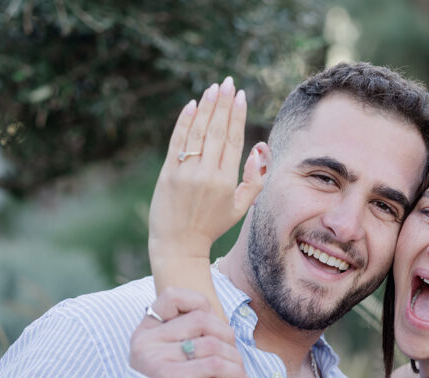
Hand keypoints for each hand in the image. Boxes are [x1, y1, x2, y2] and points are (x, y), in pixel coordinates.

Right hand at [130, 287, 250, 377]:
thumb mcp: (164, 357)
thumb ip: (179, 335)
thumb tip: (214, 312)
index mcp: (145, 330)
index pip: (171, 296)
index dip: (198, 302)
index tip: (212, 320)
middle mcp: (146, 340)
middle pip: (201, 320)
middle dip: (227, 334)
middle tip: (234, 352)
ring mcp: (155, 358)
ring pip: (212, 343)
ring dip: (235, 357)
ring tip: (240, 370)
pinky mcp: (168, 377)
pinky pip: (213, 365)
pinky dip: (234, 372)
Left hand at [148, 76, 263, 263]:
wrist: (179, 244)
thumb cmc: (212, 226)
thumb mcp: (240, 208)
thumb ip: (254, 181)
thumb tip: (260, 149)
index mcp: (226, 181)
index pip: (233, 140)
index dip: (237, 116)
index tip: (241, 96)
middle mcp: (206, 174)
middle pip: (217, 131)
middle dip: (223, 104)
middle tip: (228, 83)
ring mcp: (185, 172)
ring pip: (198, 132)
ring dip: (206, 107)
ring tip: (213, 88)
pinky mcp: (168, 173)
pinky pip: (177, 142)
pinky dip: (184, 122)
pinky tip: (192, 105)